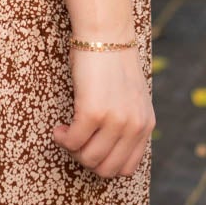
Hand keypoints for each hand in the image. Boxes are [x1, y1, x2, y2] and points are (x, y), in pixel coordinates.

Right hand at [52, 46, 154, 177]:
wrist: (105, 35)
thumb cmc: (112, 64)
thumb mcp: (132, 98)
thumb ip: (128, 122)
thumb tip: (106, 148)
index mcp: (146, 125)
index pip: (127, 168)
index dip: (104, 165)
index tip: (91, 150)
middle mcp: (134, 126)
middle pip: (106, 169)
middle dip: (86, 161)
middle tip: (76, 143)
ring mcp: (115, 121)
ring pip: (88, 159)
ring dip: (72, 150)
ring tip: (66, 133)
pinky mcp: (94, 112)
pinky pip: (73, 142)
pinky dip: (62, 139)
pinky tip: (59, 129)